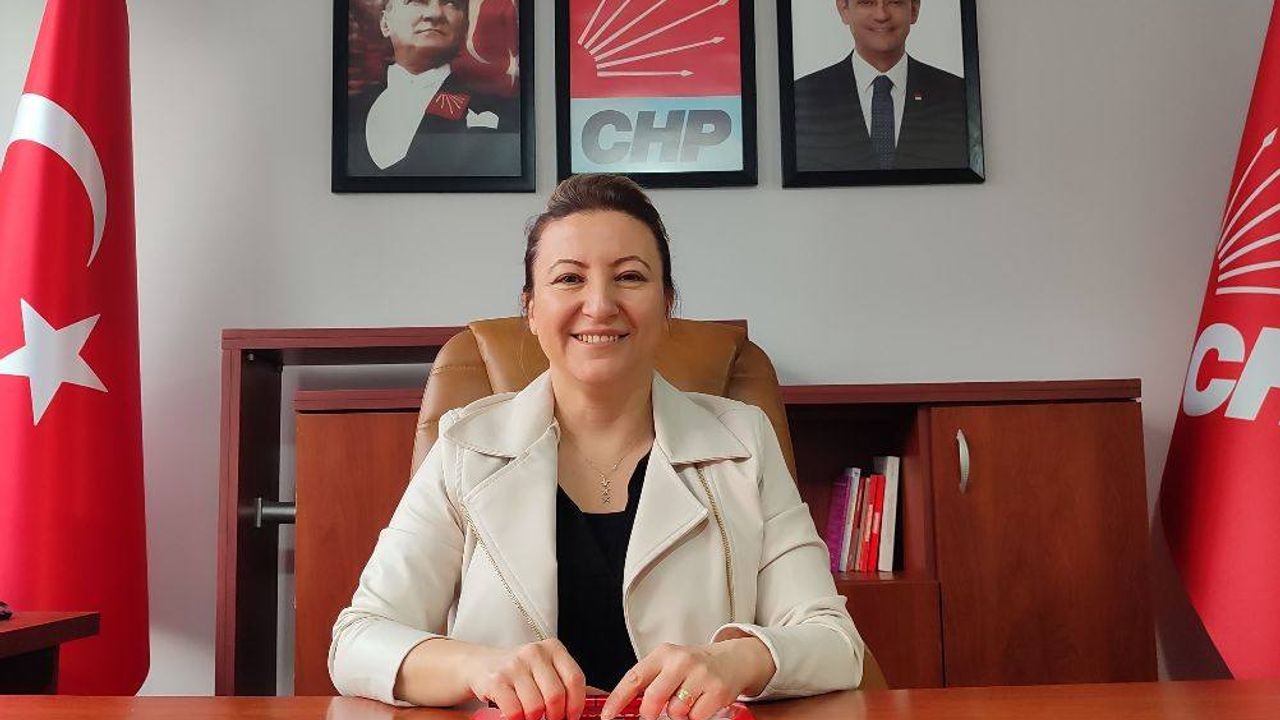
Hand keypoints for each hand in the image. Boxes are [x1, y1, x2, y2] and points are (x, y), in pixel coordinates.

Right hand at [465, 638, 586, 719]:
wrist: (479, 664)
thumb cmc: (518, 671)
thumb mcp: (544, 669)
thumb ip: (566, 682)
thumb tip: (598, 698)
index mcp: (553, 648)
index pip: (575, 679)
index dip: (577, 705)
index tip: (572, 717)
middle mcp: (534, 652)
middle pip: (556, 695)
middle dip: (556, 717)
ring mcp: (514, 665)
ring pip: (536, 706)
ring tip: (532, 717)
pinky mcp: (496, 680)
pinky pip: (515, 711)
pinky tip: (517, 716)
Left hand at [600, 639, 774, 719]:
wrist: (732, 660)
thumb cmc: (694, 667)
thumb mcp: (669, 665)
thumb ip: (650, 682)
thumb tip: (625, 707)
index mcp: (663, 654)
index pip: (634, 678)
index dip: (618, 699)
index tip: (608, 715)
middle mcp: (681, 661)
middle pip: (653, 698)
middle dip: (650, 713)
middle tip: (655, 713)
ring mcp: (700, 675)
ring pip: (675, 711)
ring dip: (678, 714)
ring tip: (686, 701)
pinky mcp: (717, 690)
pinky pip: (695, 716)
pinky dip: (695, 716)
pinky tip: (700, 703)